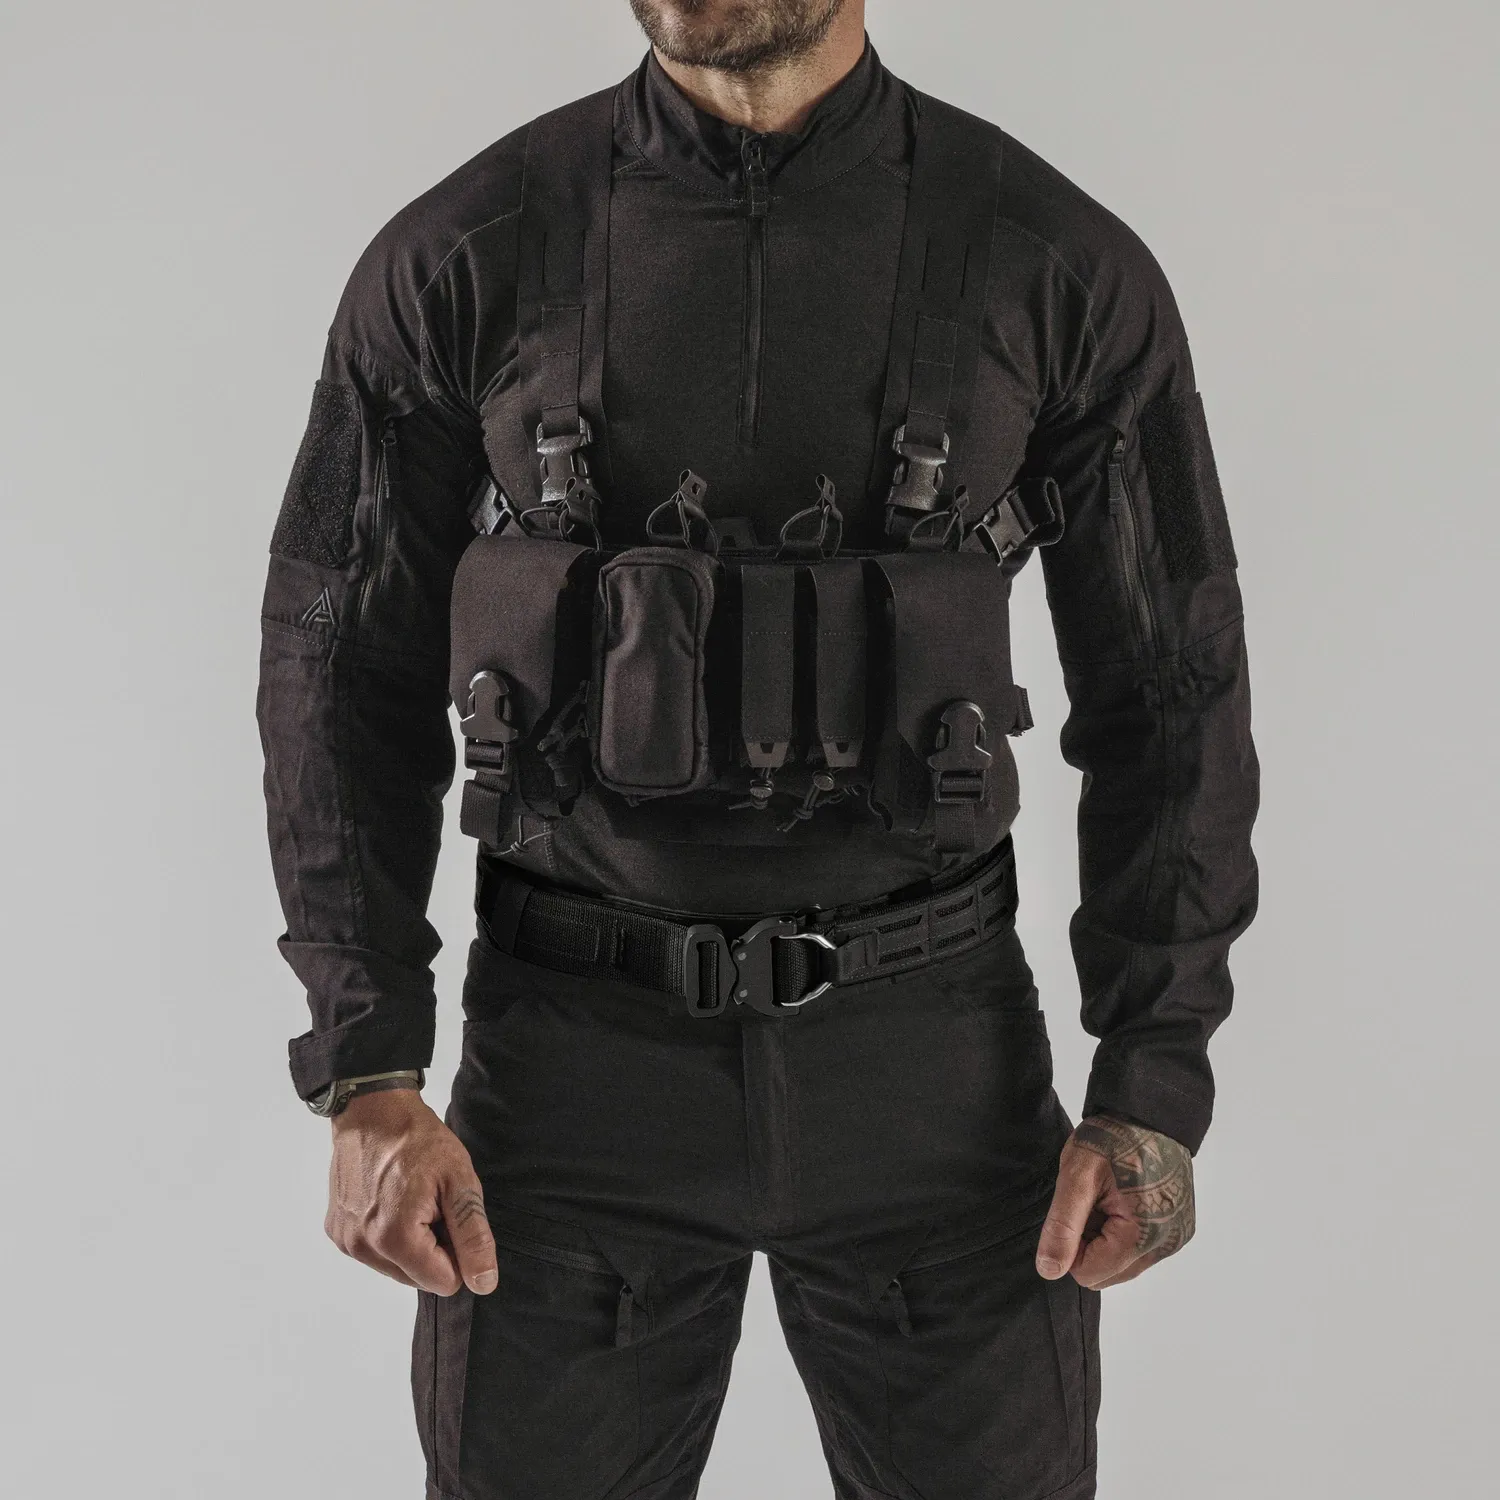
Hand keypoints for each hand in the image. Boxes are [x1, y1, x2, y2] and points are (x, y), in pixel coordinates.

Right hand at [325, 1088, 497, 1295]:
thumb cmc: (418, 1139)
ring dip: (411, 1244)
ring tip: (412, 1199)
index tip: (450, 1215)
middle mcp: (363, 1247)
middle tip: (433, 1204)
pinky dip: (388, 1235)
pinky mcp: (336, 1231)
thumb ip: (472, 1235)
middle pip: (418, 1278)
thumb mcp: (459, 1181)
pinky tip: (391, 1201)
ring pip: (396, 1268)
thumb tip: (483, 1283)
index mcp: (395, 1239)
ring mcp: (346, 1240)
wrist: (373, 1110)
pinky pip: (374, 1252)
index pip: (443, 1282)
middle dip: (433, 1249)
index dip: (457, 1252)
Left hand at [1035, 1114, 1194, 1289]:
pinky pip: (1141, 1249)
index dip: (1071, 1245)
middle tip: (1092, 1200)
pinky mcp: (1179, 1228)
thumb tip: (1049, 1270)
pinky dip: (1124, 1230)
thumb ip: (1062, 1227)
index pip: (1090, 1274)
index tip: (1076, 1208)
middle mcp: (1167, 1244)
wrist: (1149, 1112)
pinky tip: (1124, 1198)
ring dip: (1106, 1237)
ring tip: (1108, 1196)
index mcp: (1143, 1234)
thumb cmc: (1114, 1137)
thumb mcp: (1077, 1175)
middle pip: (1108, 1273)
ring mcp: (1177, 1237)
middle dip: (1090, 1243)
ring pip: (1123, 1262)